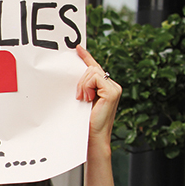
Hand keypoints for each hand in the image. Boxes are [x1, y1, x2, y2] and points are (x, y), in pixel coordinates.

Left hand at [76, 45, 121, 185]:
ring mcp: (114, 88)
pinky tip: (86, 99)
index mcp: (104, 87)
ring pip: (92, 72)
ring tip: (82, 100)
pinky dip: (86, 87)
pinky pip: (94, 77)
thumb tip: (70, 75)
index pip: (94, 68)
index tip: (77, 48)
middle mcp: (111, 85)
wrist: (90, 137)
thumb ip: (80, 88)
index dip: (86, 57)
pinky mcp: (112, 91)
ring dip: (82, 85)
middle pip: (91, 68)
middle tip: (78, 97)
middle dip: (80, 81)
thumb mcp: (79, 100)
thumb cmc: (82, 122)